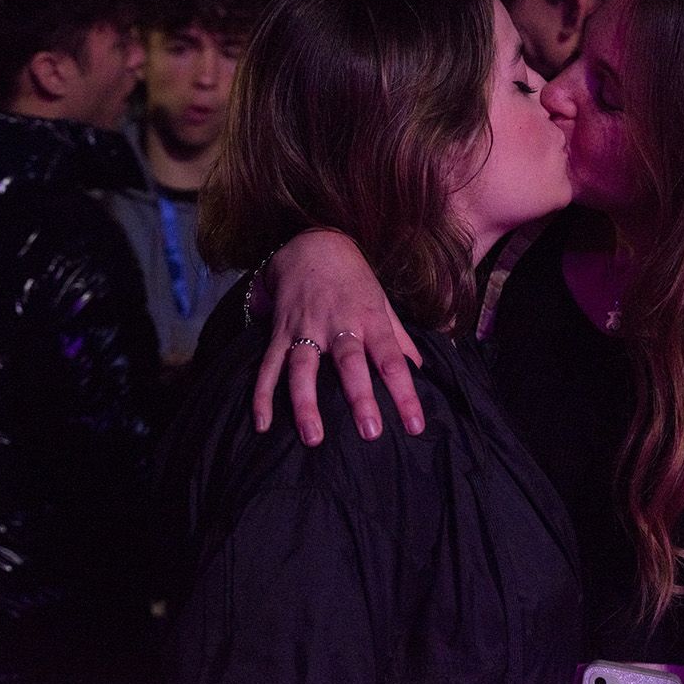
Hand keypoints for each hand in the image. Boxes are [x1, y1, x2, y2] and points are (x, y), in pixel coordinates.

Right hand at [255, 229, 423, 444]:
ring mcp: (306, 327)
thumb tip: (421, 368)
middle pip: (349, 363)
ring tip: (313, 438)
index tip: (415, 425)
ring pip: (303, 367)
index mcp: (370, 320)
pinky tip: (263, 424)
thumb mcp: (383, 304)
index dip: (405, 393)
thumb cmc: (355, 281)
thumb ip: (400, 337)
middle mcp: (339, 324)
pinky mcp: (279, 331)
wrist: (314, 246)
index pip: (392, 360)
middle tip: (370, 432)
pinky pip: (268, 366)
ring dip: (306, 403)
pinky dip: (262, 395)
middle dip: (360, 398)